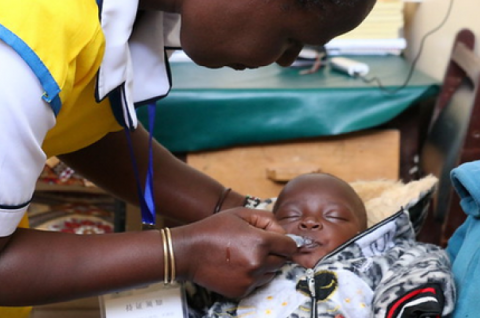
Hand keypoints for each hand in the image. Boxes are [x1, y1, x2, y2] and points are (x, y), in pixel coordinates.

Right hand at [172, 207, 296, 298]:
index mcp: (260, 243)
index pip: (290, 246)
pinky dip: (253, 276)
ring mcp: (249, 280)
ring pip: (271, 273)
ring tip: (245, 254)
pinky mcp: (241, 291)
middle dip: (275, 252)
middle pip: (282, 261)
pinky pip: (257, 283)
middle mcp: (258, 263)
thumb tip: (283, 232)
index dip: (286, 241)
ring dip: (265, 265)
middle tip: (257, 244)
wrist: (189, 252)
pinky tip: (238, 265)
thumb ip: (267, 219)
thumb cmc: (213, 229)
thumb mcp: (241, 213)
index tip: (281, 240)